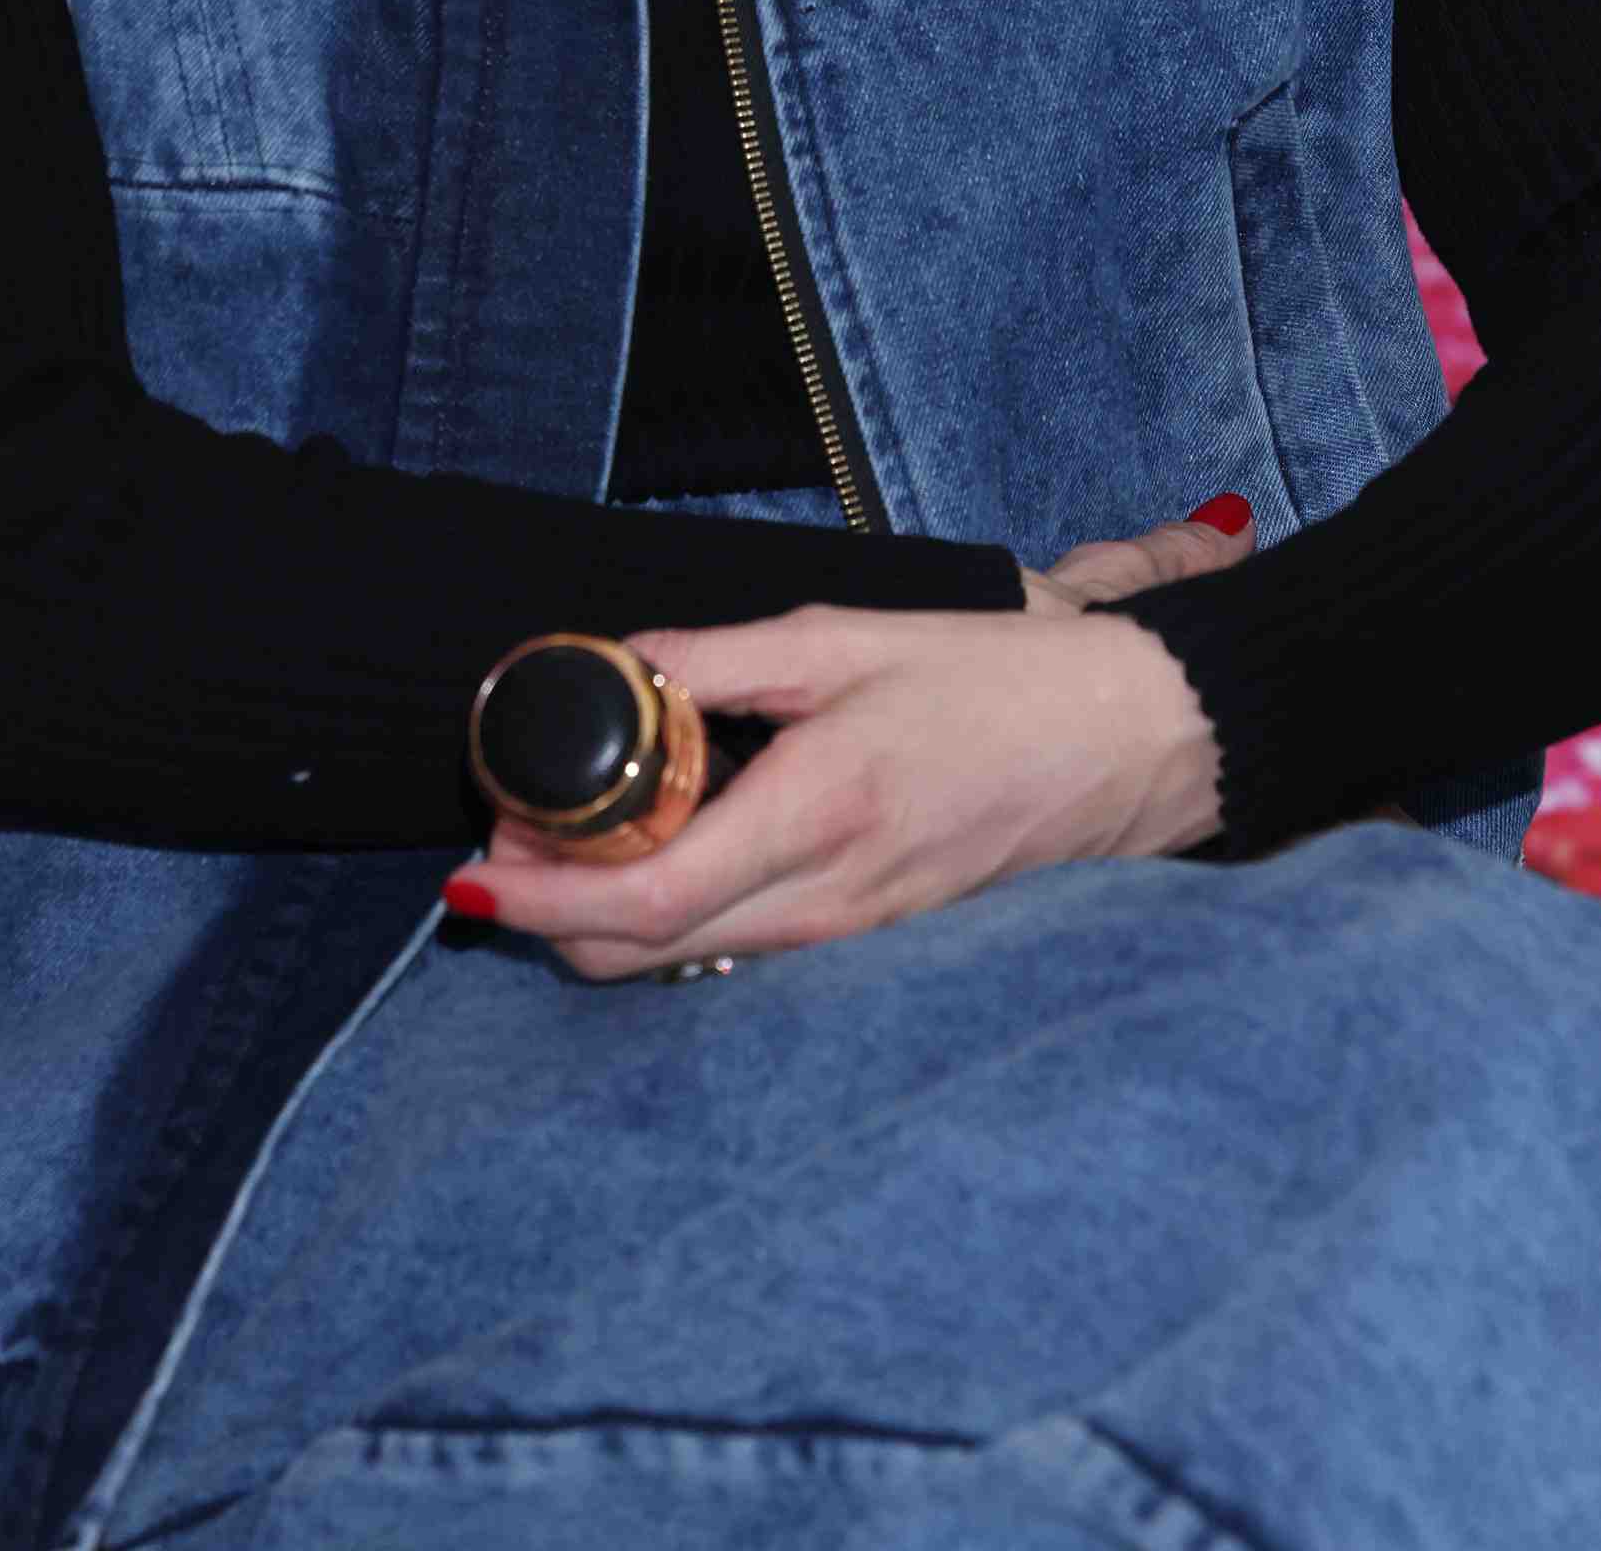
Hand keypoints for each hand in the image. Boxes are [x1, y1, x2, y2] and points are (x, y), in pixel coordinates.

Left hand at [462, 502, 1255, 982]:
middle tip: (513, 824)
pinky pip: (734, 952)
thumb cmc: (994, 680)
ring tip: (576, 824)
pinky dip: (670, 917)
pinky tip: (664, 844)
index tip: (476, 861)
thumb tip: (612, 664)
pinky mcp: (862, 939)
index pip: (643, 901)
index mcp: (815, 816)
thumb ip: (718, 658)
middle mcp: (824, 903)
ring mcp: (846, 937)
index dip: (541, 895)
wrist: (1124, 744)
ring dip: (603, 915)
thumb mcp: (844, 637)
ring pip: (681, 964)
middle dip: (549, 910)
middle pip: (639, 957)